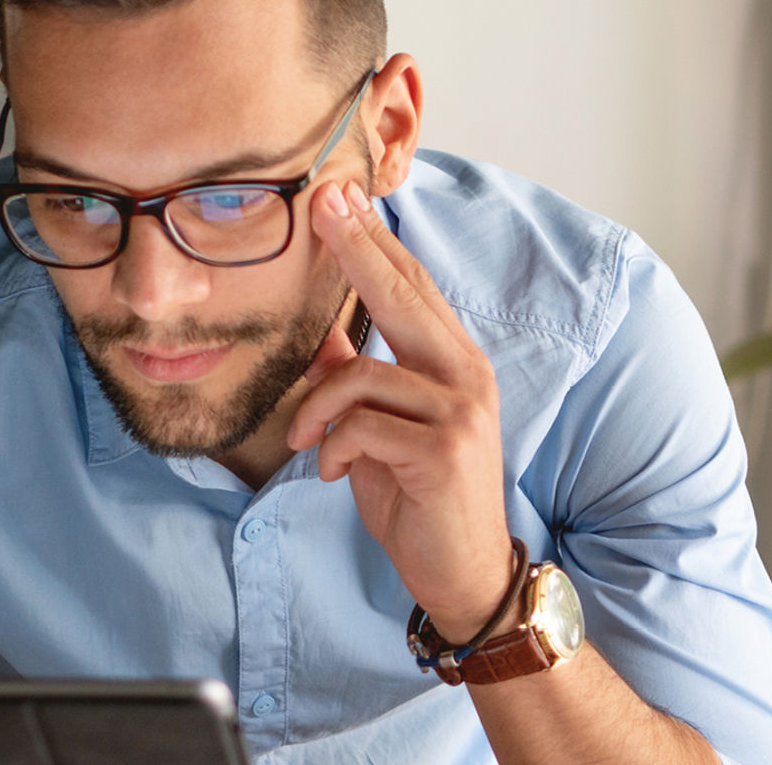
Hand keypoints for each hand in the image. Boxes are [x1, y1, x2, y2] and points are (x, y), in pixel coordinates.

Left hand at [290, 179, 514, 641]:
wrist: (462, 572)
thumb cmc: (420, 498)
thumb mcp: (377, 433)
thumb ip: (355, 380)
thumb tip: (319, 335)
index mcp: (454, 365)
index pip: (413, 290)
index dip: (375, 244)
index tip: (340, 199)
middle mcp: (466, 376)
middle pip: (404, 297)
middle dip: (358, 249)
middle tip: (323, 205)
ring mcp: (460, 410)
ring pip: (362, 373)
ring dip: (318, 409)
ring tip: (305, 441)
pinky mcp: (443, 449)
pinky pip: (362, 426)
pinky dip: (334, 448)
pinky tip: (335, 471)